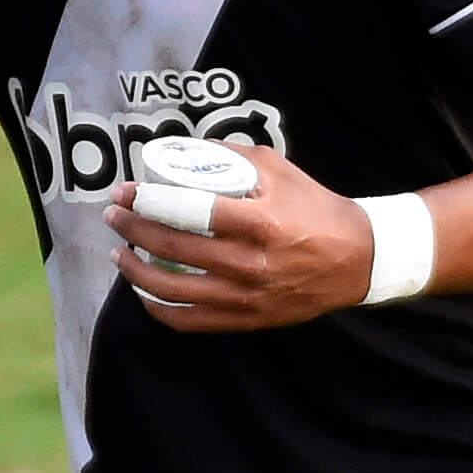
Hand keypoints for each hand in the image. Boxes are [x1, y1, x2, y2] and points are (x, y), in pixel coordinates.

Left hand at [104, 146, 372, 331]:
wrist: (358, 259)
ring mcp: (247, 297)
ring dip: (136, 271)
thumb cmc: (316, 208)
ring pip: (174, 290)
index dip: (149, 200)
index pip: (190, 210)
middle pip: (174, 248)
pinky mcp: (247, 320)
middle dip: (132, 229)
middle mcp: (251, 263)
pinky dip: (158, 309)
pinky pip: (190, 322)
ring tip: (118, 253)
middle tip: (114, 214)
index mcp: (260, 221)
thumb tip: (187, 151)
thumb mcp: (280, 170)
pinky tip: (143, 291)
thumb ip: (233, 157)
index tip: (126, 191)